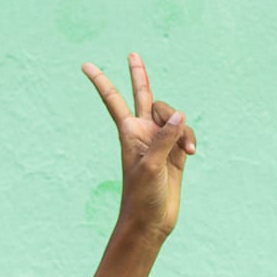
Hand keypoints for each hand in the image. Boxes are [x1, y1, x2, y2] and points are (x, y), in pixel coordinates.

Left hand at [83, 53, 196, 243]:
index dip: (101, 82)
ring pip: (172, 116)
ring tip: (186, 150)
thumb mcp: (151, 165)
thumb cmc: (142, 196)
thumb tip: (180, 115)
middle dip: (139, 76)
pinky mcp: (176, 154)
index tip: (84, 65)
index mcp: (129, 132)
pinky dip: (190, 139)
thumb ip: (165, 138)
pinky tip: (191, 153)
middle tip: (132, 54)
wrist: (151, 222)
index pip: (113, 100)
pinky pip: (186, 134)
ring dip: (182, 127)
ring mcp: (161, 142)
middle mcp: (144, 133)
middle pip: (142, 96)